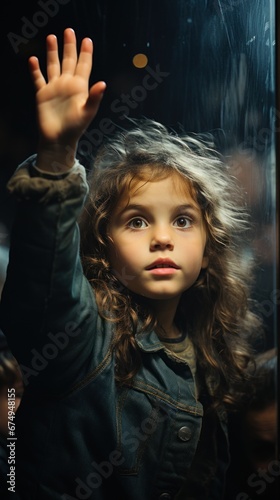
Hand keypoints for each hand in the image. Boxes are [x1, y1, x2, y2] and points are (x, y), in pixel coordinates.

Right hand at [29, 28, 105, 169]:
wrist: (59, 140)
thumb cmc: (75, 128)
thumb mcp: (87, 112)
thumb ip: (94, 97)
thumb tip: (103, 83)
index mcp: (79, 87)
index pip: (84, 66)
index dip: (85, 53)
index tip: (87, 40)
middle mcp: (67, 85)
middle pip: (68, 61)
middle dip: (69, 46)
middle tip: (69, 30)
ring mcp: (54, 88)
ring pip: (53, 66)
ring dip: (52, 52)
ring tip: (52, 37)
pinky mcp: (42, 94)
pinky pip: (38, 79)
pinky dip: (35, 70)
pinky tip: (33, 59)